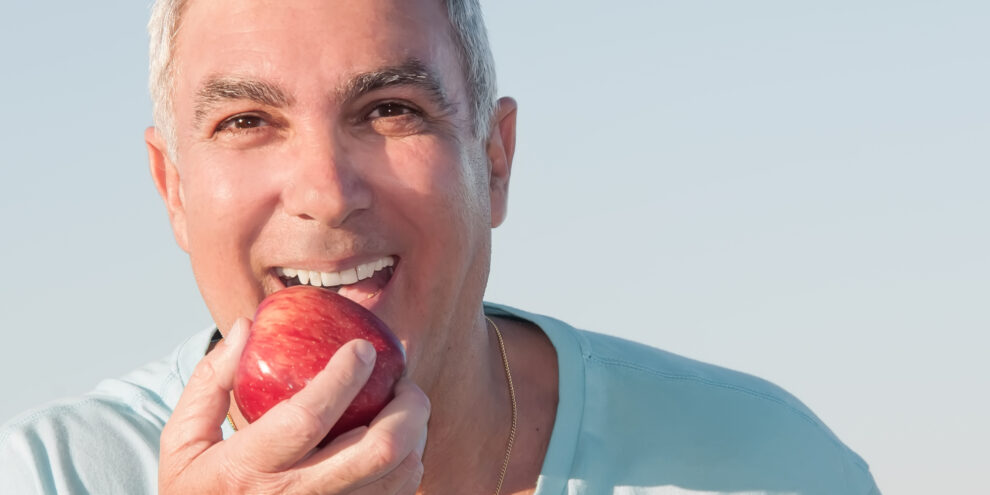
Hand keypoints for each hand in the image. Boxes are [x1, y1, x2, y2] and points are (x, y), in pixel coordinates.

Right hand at [159, 318, 429, 493]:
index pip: (307, 419)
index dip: (342, 378)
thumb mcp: (184, 441)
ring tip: (406, 409)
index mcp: (248, 469)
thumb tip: (244, 326)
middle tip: (405, 382)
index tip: (362, 347)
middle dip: (405, 407)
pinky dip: (409, 467)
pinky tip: (402, 445)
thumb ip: (210, 381)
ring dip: (415, 436)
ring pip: (398, 478)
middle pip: (376, 451)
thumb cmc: (196, 491)